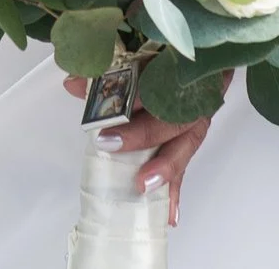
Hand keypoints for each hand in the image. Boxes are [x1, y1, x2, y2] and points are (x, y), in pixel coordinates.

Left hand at [61, 73, 226, 223]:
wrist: (205, 68)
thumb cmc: (167, 67)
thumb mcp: (135, 62)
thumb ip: (105, 72)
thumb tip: (73, 83)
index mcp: (178, 76)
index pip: (157, 83)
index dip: (135, 96)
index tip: (113, 106)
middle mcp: (190, 101)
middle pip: (171, 119)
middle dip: (142, 135)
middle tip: (111, 145)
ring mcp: (195, 125)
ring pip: (182, 148)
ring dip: (163, 169)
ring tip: (144, 187)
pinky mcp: (190, 146)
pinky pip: (184, 169)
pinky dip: (175, 192)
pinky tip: (169, 215)